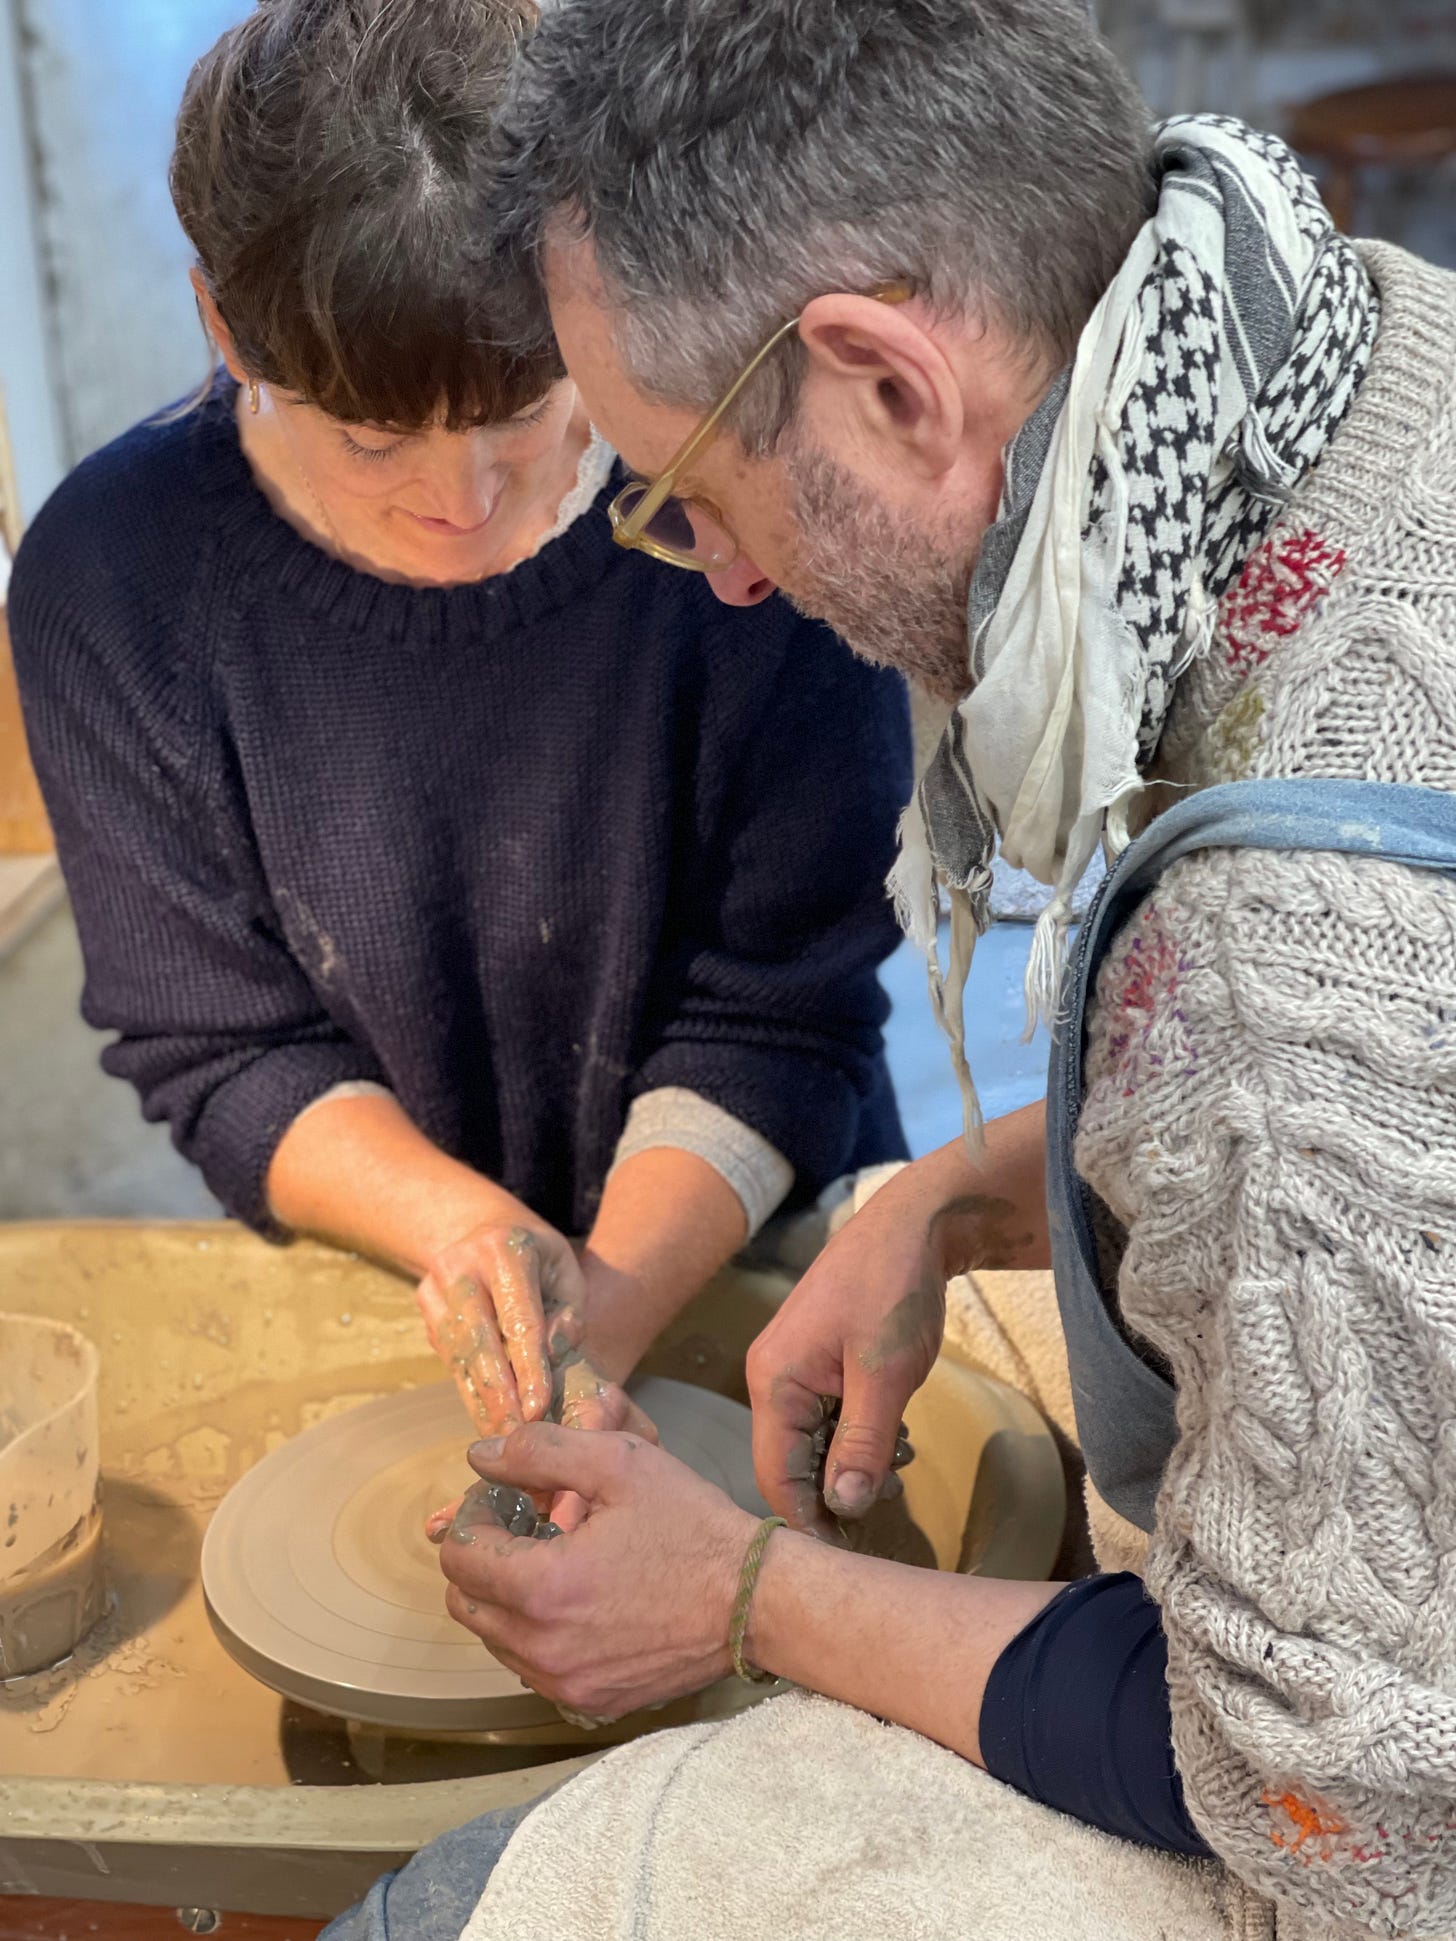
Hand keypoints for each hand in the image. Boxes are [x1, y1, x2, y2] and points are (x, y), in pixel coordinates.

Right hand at [416, 1219, 583, 1437]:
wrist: (486, 1229)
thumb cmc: (539, 1259)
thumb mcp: (566, 1272)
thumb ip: (568, 1314)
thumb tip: (553, 1355)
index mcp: (507, 1248)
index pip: (519, 1318)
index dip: (528, 1367)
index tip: (537, 1408)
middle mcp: (463, 1263)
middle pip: (480, 1341)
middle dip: (499, 1395)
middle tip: (516, 1437)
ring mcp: (437, 1284)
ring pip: (458, 1354)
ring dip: (481, 1401)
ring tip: (503, 1439)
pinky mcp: (425, 1306)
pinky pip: (449, 1357)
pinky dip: (470, 1390)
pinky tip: (487, 1419)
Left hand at [434, 1423, 755, 1720]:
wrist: (754, 1601)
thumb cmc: (692, 1528)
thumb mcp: (620, 1463)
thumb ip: (539, 1452)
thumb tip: (479, 1456)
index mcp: (543, 1588)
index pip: (458, 1556)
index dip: (475, 1517)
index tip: (508, 1499)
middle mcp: (543, 1648)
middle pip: (465, 1602)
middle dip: (483, 1558)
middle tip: (526, 1526)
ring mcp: (565, 1683)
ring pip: (495, 1638)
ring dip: (507, 1597)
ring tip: (555, 1560)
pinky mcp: (589, 1702)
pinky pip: (532, 1666)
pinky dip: (537, 1632)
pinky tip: (578, 1598)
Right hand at [747, 1166, 950, 1535]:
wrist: (915, 1225)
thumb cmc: (894, 1289)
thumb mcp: (885, 1373)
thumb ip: (862, 1444)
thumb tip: (842, 1508)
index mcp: (774, 1381)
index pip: (774, 1475)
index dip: (809, 1519)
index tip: (852, 1550)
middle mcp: (772, 1379)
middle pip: (791, 1463)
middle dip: (837, 1489)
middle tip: (891, 1496)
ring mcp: (794, 1369)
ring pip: (813, 1443)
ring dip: (853, 1462)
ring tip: (900, 1461)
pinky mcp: (818, 1364)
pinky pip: (827, 1419)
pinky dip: (858, 1435)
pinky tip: (894, 1432)